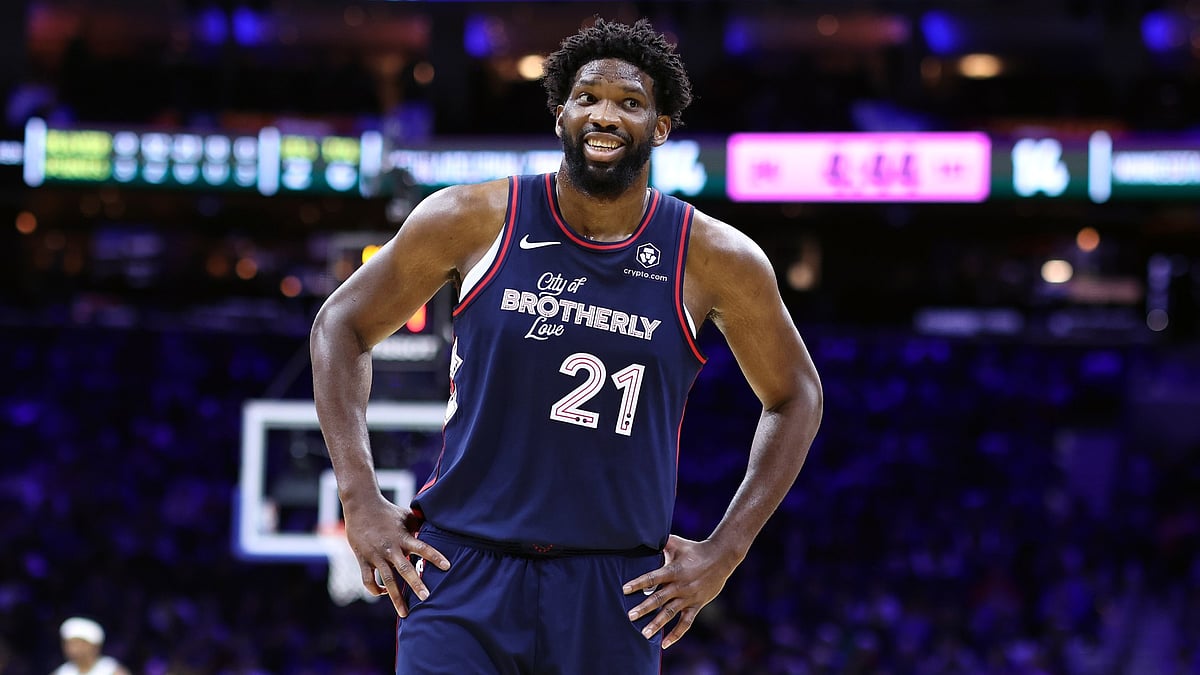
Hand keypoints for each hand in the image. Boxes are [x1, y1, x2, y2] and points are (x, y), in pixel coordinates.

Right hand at [342, 495, 449, 616]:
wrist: (360, 506)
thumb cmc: (387, 511)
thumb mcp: (406, 515)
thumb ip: (419, 526)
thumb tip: (438, 529)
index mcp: (402, 537)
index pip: (422, 547)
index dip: (434, 556)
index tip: (447, 566)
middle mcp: (390, 548)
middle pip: (404, 569)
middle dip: (416, 584)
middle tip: (426, 598)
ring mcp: (375, 556)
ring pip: (387, 580)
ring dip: (396, 598)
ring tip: (405, 613)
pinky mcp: (363, 560)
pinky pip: (368, 580)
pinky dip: (376, 589)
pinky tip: (383, 593)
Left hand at [622, 535, 739, 648]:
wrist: (721, 558)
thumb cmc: (694, 549)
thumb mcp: (677, 543)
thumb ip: (660, 543)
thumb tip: (642, 535)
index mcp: (674, 570)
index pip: (653, 577)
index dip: (639, 583)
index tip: (625, 590)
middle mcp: (681, 586)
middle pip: (660, 598)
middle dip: (644, 608)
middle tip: (630, 616)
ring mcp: (689, 597)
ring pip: (671, 613)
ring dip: (657, 624)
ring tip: (644, 634)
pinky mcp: (696, 605)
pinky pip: (686, 623)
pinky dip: (676, 634)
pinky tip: (664, 644)